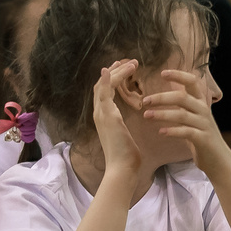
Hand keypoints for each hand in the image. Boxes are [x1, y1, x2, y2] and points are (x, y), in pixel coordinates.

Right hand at [91, 60, 145, 193]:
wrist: (122, 168)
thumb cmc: (126, 156)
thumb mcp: (124, 134)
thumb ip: (122, 124)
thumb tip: (128, 119)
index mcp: (104, 117)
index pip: (104, 91)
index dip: (112, 78)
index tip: (124, 68)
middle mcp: (99, 113)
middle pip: (101, 85)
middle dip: (114, 71)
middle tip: (127, 61)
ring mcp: (101, 114)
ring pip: (103, 86)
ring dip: (116, 72)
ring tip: (131, 63)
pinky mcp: (106, 116)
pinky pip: (103, 94)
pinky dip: (105, 80)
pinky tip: (109, 70)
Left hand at [140, 67, 225, 170]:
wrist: (218, 160)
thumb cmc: (201, 137)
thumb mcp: (194, 118)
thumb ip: (183, 106)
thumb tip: (162, 96)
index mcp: (201, 102)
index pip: (192, 82)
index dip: (178, 75)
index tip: (163, 73)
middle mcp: (203, 110)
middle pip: (182, 97)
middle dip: (161, 97)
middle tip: (145, 101)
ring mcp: (204, 124)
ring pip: (182, 114)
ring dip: (162, 114)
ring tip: (147, 115)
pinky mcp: (203, 139)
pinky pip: (186, 132)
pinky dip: (173, 131)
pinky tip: (161, 132)